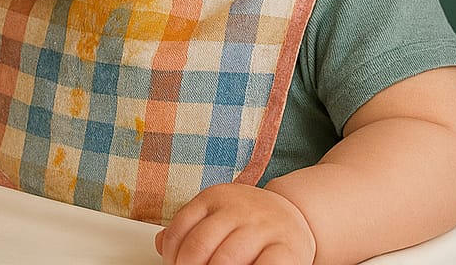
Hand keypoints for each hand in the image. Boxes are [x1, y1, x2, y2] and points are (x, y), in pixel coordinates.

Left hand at [155, 183, 314, 264]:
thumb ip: (191, 227)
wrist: (296, 213)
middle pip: (199, 245)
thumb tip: (159, 244)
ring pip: (226, 259)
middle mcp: (238, 209)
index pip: (181, 228)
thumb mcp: (217, 214)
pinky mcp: (286, 249)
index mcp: (215, 198)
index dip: (172, 255)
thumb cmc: (250, 220)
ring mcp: (263, 228)